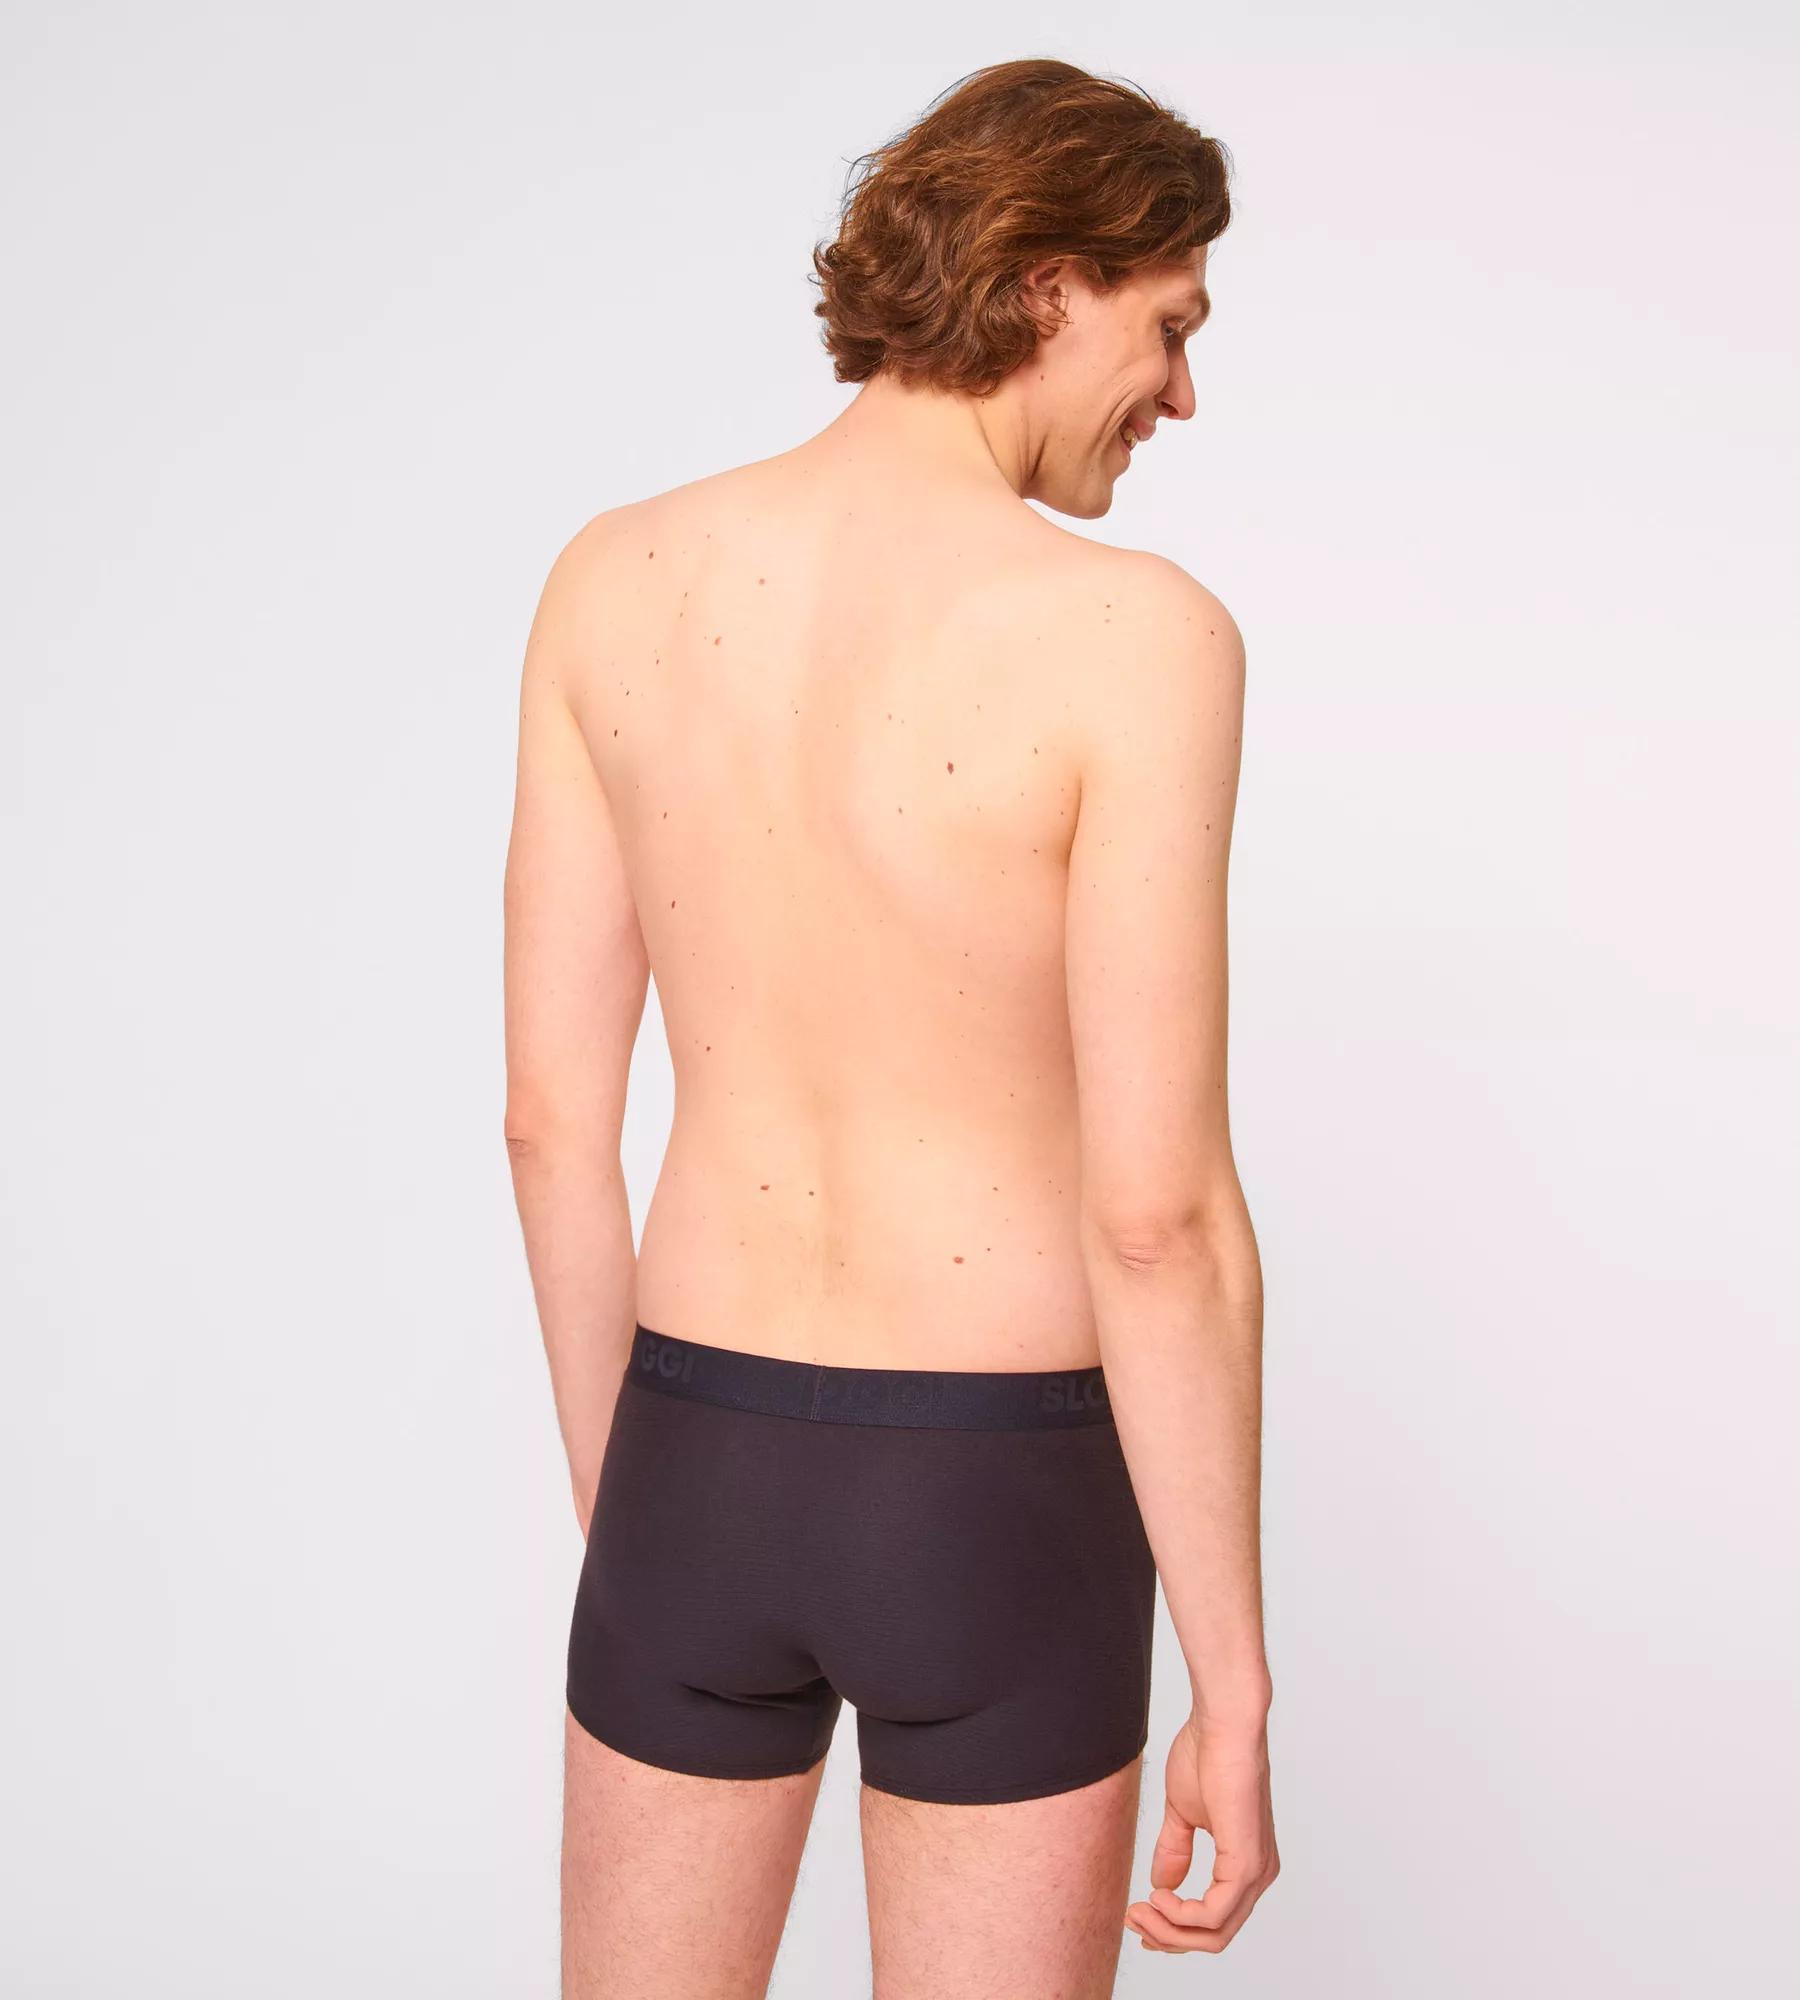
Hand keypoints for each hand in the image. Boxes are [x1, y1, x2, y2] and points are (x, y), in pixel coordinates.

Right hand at [1125, 1710, 1277, 1954]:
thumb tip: (1162, 1884)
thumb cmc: (1206, 1753)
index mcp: (1245, 1862)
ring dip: (1170, 1929)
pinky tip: (1158, 1895)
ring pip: (1215, 1933)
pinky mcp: (1246, 1864)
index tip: (1140, 1916)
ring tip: (1140, 1909)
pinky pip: (1215, 1914)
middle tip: (1134, 1919)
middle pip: (1215, 1936)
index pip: (1215, 1919)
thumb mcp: (1184, 1813)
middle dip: (1169, 1936)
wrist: (1221, 1723)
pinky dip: (1182, 1915)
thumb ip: (1175, 1850)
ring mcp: (1256, 1872)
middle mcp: (1258, 1874)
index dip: (1175, 1928)